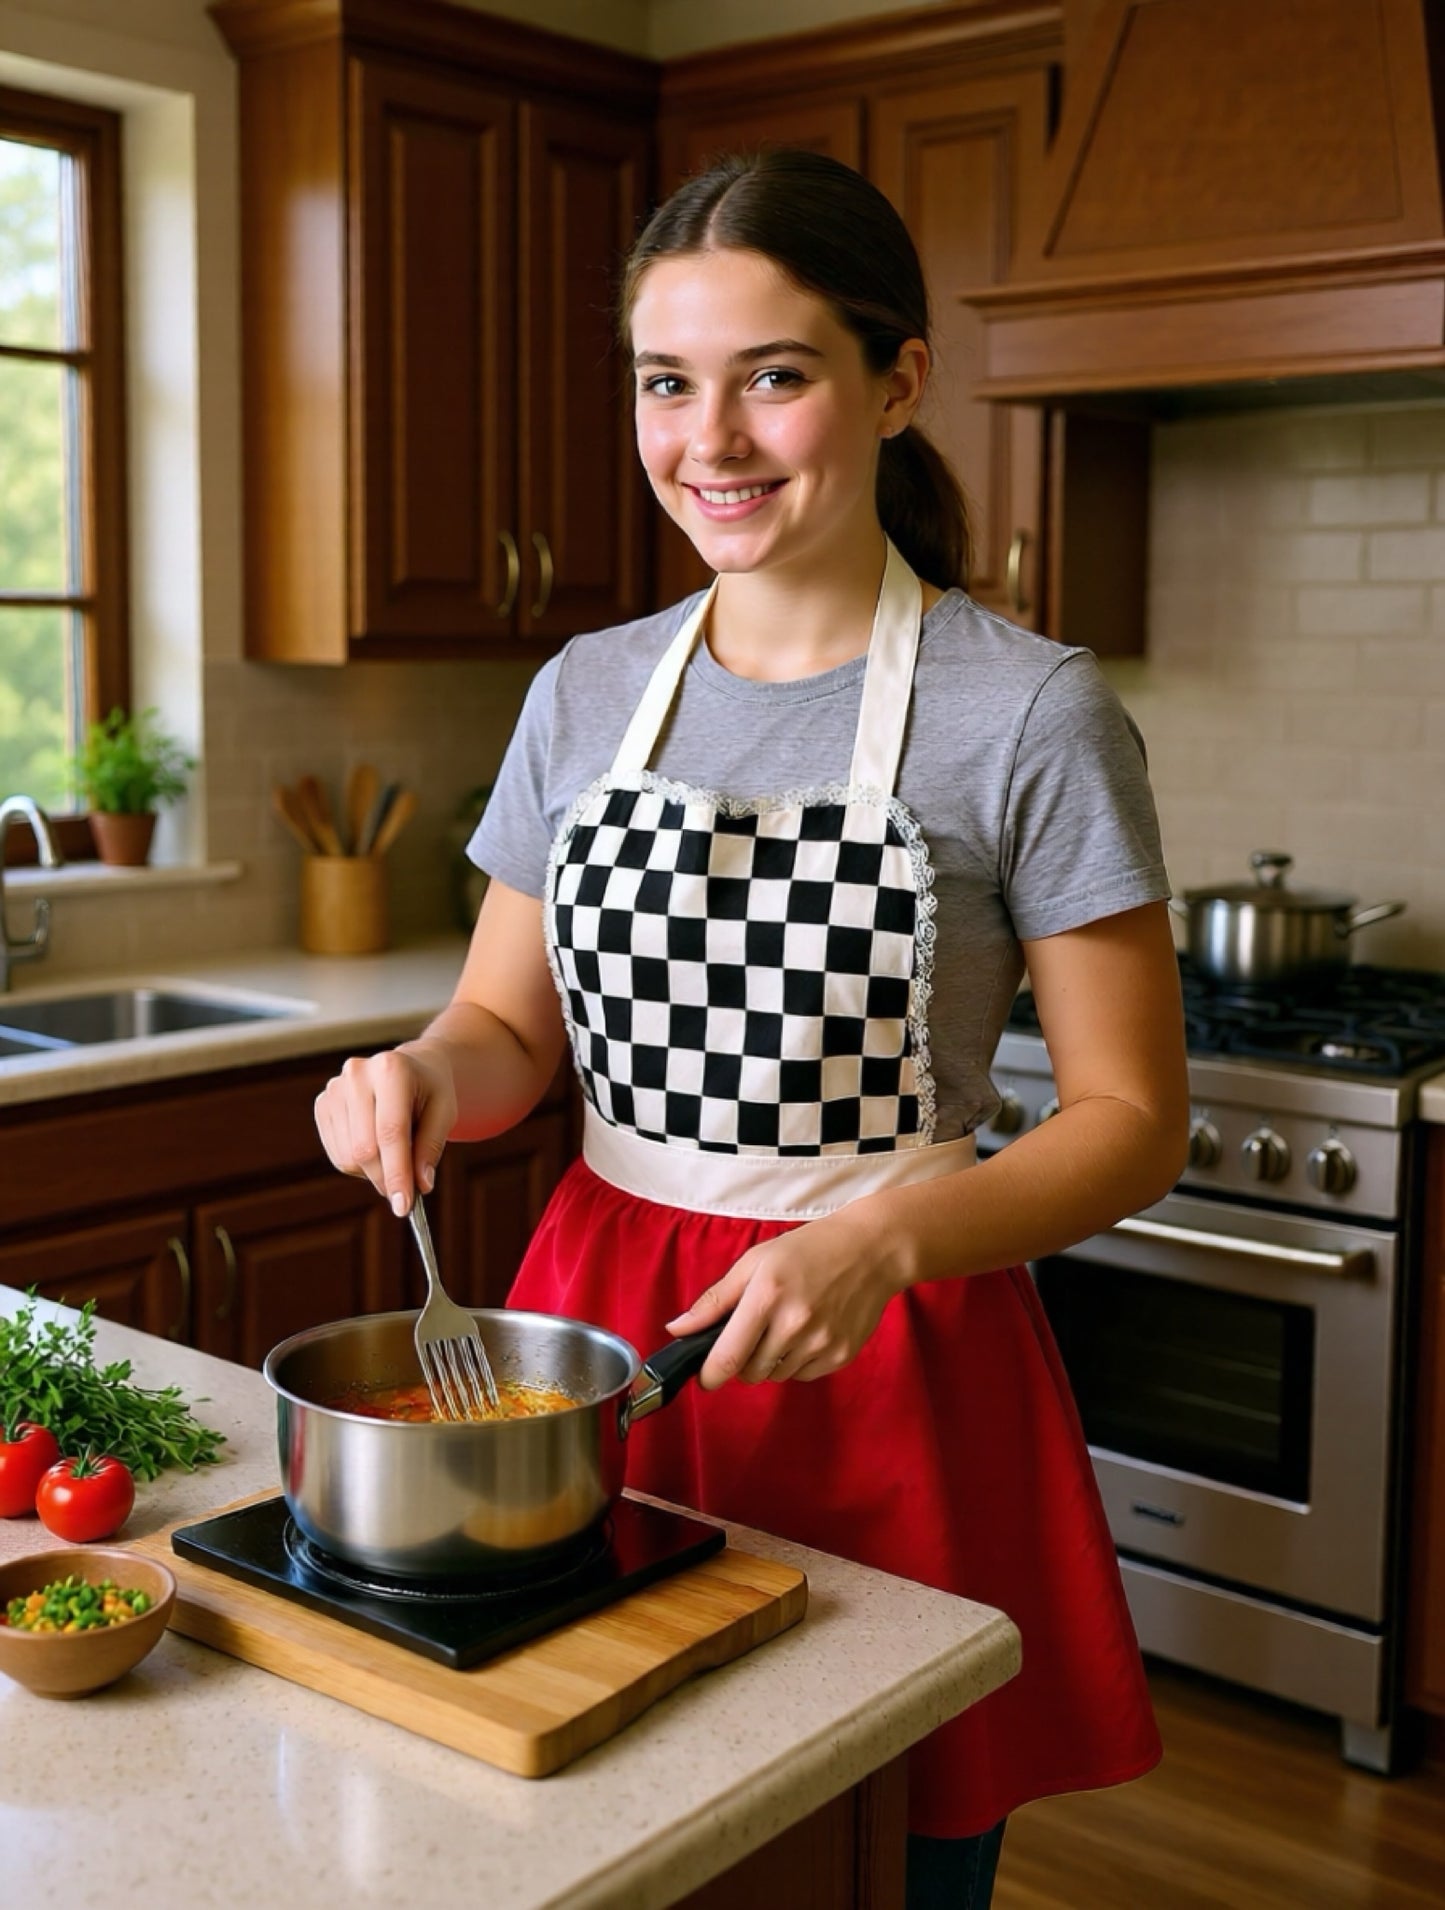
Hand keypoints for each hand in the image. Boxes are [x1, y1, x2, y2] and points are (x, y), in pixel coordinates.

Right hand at [314, 1040, 456, 1214]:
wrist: (410, 1067)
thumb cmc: (430, 1090)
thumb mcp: (445, 1112)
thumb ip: (431, 1148)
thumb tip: (420, 1185)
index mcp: (391, 1069)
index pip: (390, 1132)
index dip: (397, 1173)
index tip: (404, 1207)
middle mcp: (357, 1074)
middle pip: (365, 1148)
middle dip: (386, 1178)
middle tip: (406, 1193)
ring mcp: (335, 1088)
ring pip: (348, 1156)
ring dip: (373, 1172)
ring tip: (395, 1155)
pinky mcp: (323, 1104)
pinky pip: (337, 1154)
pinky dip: (359, 1165)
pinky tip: (376, 1148)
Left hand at [666, 1206, 914, 1389]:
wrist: (872, 1250)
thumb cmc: (809, 1249)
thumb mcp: (755, 1262)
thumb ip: (714, 1301)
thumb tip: (676, 1329)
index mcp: (766, 1296)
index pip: (727, 1358)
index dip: (709, 1375)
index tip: (705, 1376)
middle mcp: (794, 1324)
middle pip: (749, 1373)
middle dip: (742, 1360)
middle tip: (753, 1332)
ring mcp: (821, 1342)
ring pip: (776, 1376)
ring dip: (770, 1361)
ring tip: (784, 1326)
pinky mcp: (841, 1355)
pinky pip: (803, 1374)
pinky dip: (797, 1361)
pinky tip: (808, 1332)